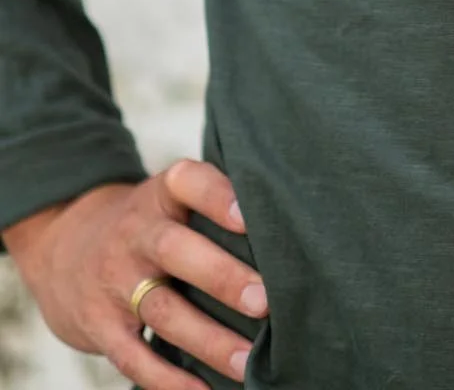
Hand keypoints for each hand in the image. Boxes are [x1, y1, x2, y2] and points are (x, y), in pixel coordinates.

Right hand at [1, 157, 267, 387]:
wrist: (65, 250)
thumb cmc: (147, 225)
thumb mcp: (169, 199)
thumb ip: (215, 204)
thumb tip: (290, 232)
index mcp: (159, 195)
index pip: (186, 181)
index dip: (216, 195)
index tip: (248, 217)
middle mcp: (135, 234)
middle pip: (175, 250)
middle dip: (221, 277)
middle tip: (265, 301)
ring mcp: (114, 280)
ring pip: (162, 310)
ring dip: (208, 339)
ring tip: (248, 361)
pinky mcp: (100, 325)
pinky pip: (133, 355)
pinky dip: (167, 379)